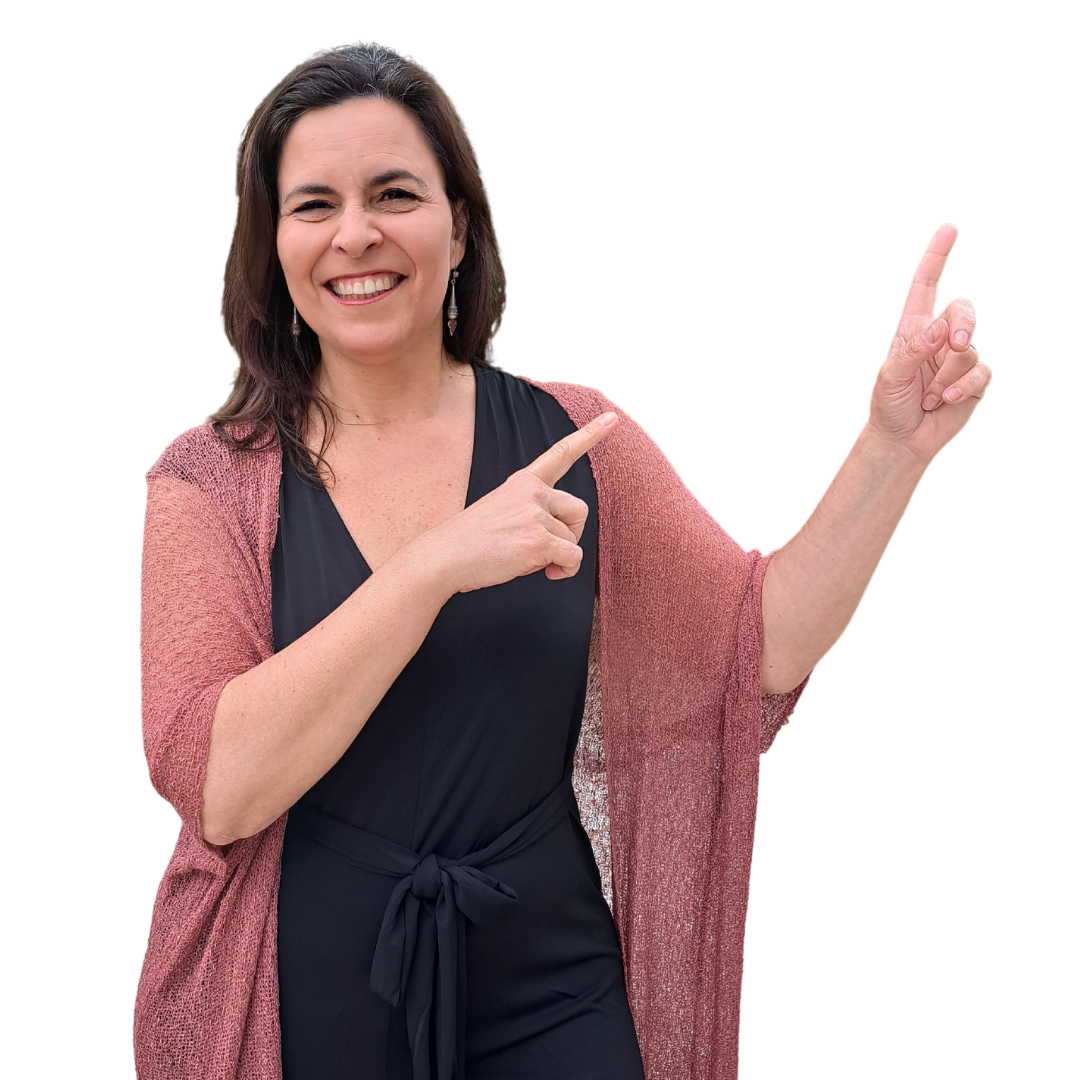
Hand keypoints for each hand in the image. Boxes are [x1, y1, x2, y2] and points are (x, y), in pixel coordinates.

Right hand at [420, 410, 619, 594]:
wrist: (444, 557)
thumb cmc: (470, 542)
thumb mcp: (501, 510)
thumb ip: (532, 512)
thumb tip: (561, 543)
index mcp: (523, 482)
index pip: (561, 453)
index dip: (590, 435)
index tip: (612, 418)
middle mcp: (532, 492)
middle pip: (580, 510)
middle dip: (570, 533)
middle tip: (544, 549)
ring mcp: (535, 514)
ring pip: (574, 538)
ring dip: (558, 556)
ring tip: (527, 559)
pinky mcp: (539, 539)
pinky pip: (573, 557)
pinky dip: (564, 570)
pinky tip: (543, 572)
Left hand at [867, 223, 992, 463]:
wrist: (903, 440)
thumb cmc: (889, 405)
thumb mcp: (890, 377)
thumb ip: (912, 350)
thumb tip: (940, 327)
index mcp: (913, 329)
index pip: (925, 286)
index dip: (937, 258)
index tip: (949, 229)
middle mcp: (938, 338)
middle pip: (963, 310)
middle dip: (963, 324)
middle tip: (954, 345)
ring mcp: (958, 358)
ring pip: (969, 349)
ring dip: (947, 376)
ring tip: (928, 396)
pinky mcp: (974, 380)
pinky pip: (981, 373)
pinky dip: (962, 389)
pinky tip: (944, 402)